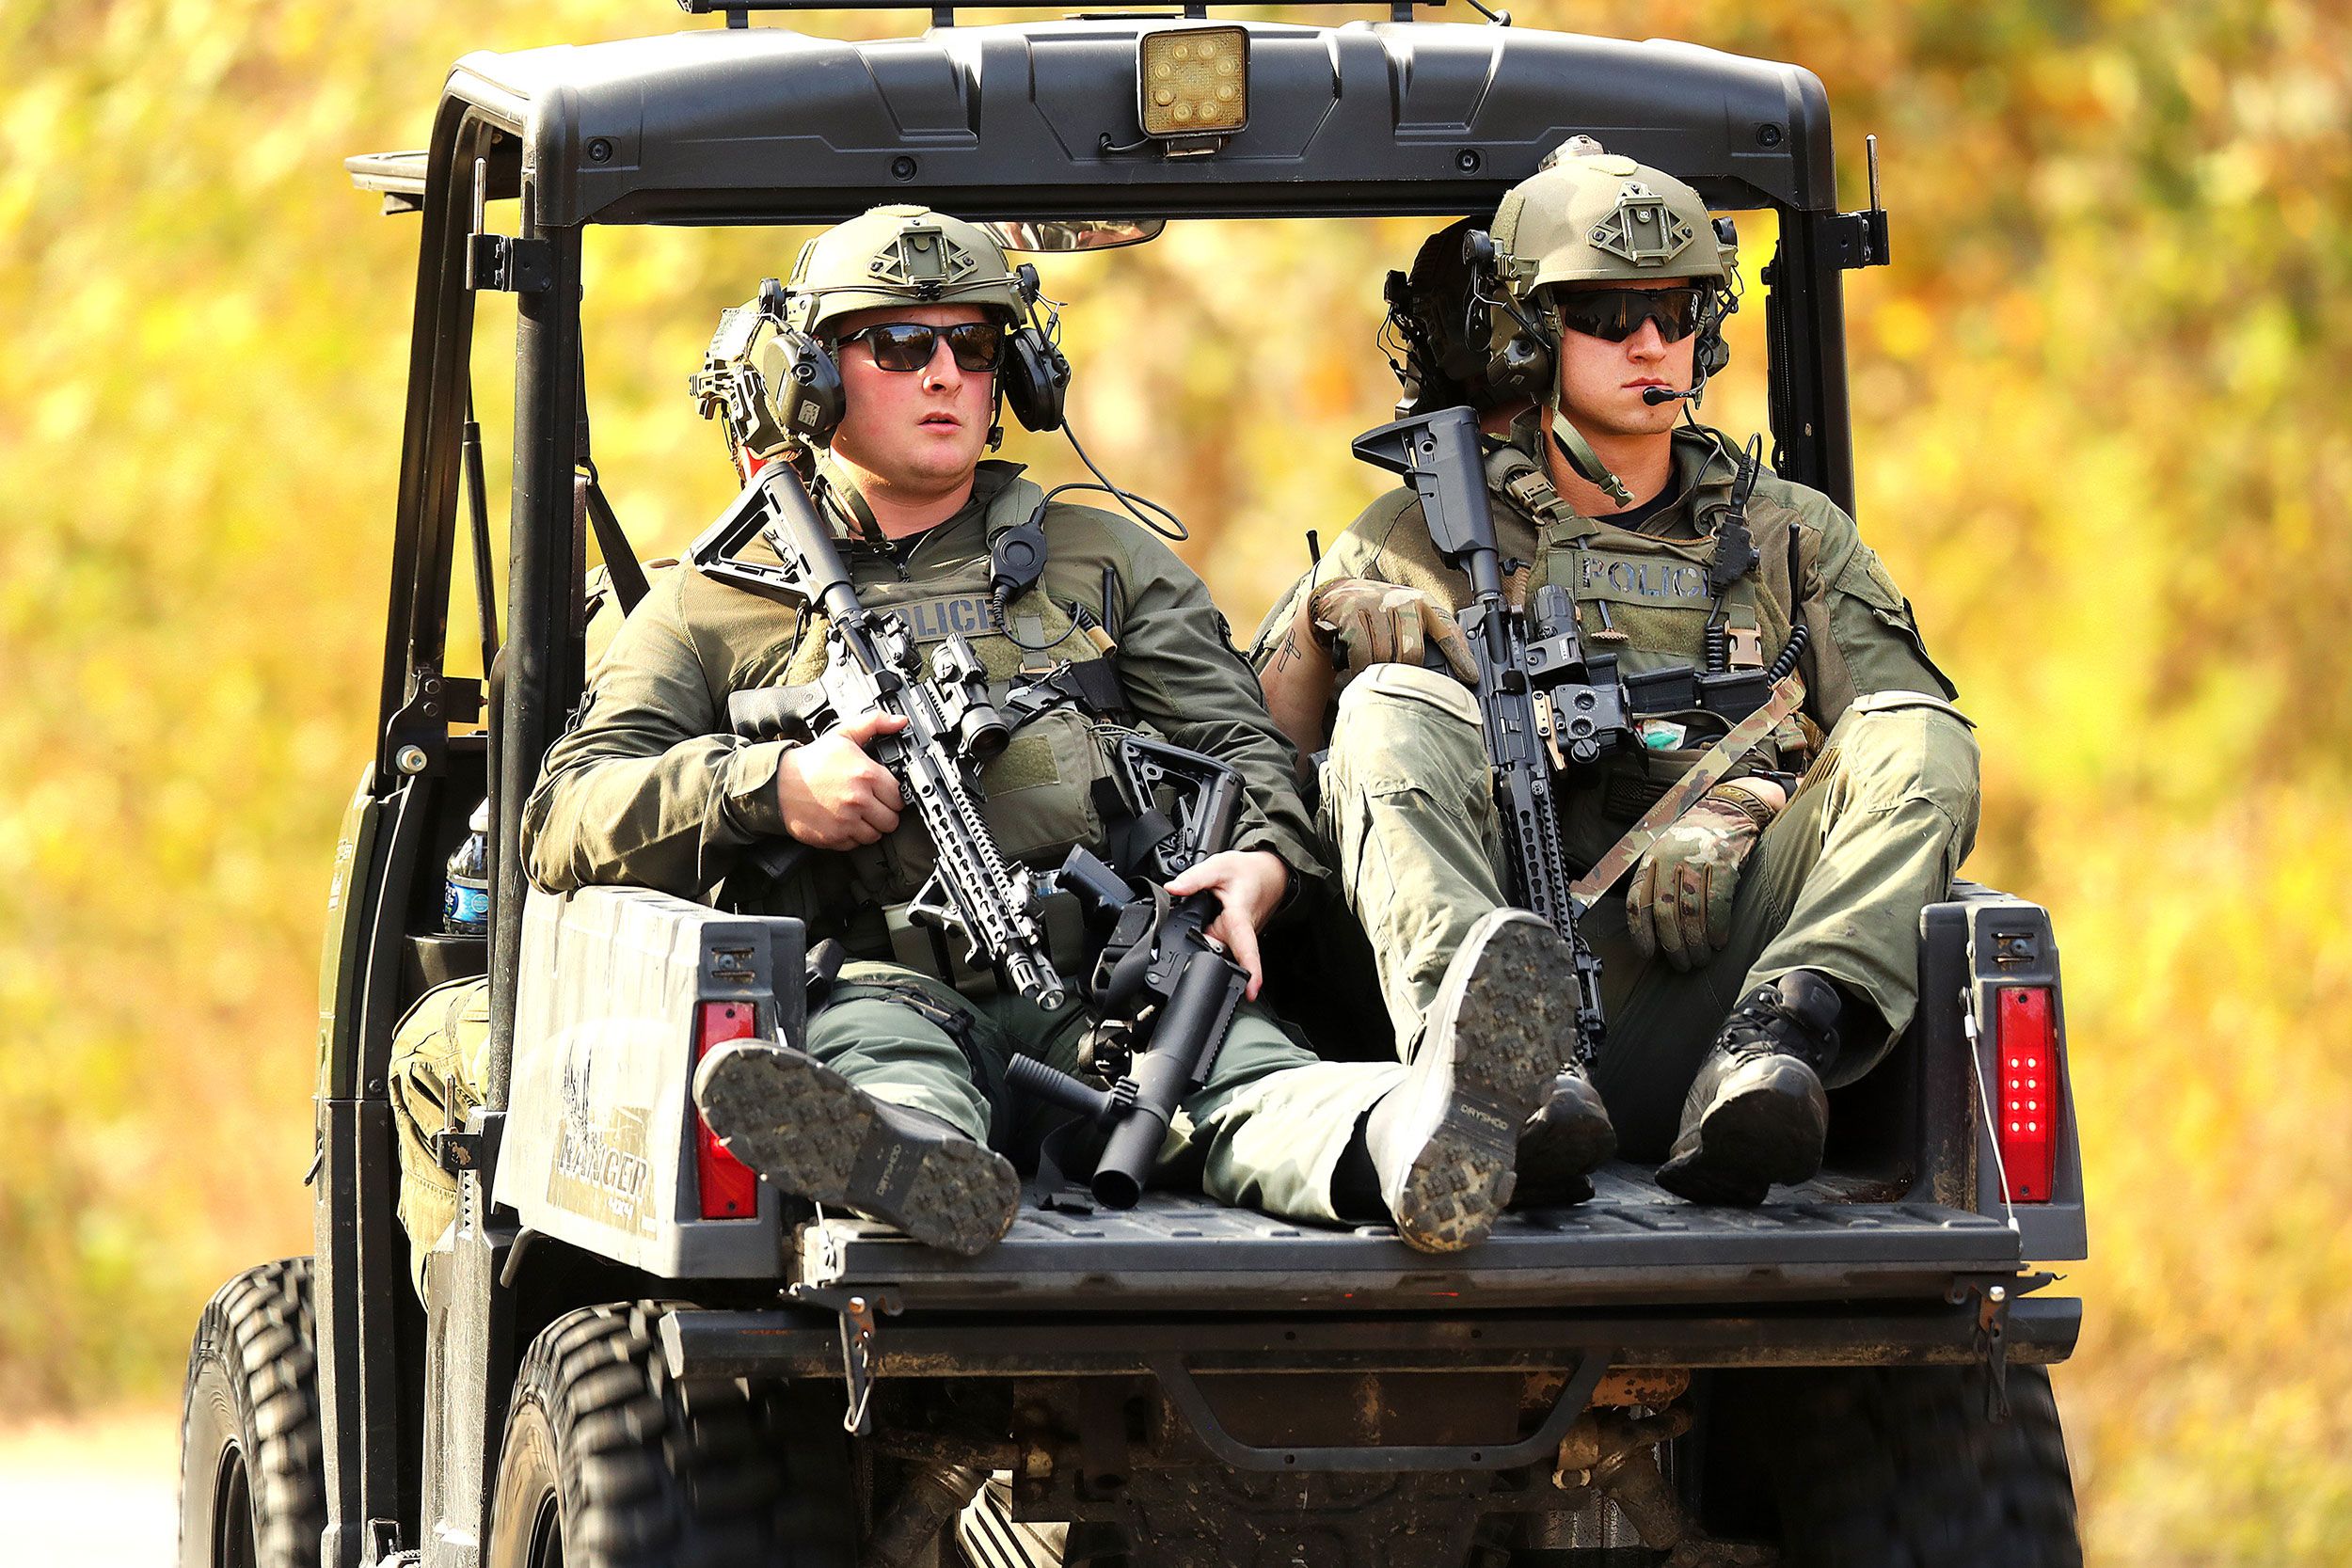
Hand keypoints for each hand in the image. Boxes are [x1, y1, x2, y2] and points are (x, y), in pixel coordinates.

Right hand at [774, 710, 906, 848]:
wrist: (777, 783)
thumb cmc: (811, 762)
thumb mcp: (842, 734)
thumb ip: (874, 723)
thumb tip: (898, 721)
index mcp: (865, 774)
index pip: (898, 795)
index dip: (893, 794)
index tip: (884, 792)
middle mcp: (858, 800)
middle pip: (892, 819)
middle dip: (885, 812)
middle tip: (873, 804)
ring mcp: (846, 821)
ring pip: (876, 835)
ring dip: (871, 827)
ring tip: (858, 814)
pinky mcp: (834, 837)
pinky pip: (856, 844)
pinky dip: (853, 837)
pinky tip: (844, 822)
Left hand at [1164, 849, 1290, 1001]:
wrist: (1270, 874)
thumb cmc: (1250, 872)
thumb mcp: (1219, 867)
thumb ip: (1194, 878)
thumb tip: (1172, 888)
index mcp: (1240, 918)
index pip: (1246, 949)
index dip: (1249, 970)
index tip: (1250, 992)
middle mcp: (1242, 935)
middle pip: (1219, 956)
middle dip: (1201, 951)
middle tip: (1198, 924)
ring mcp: (1238, 940)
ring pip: (1216, 951)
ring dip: (1203, 940)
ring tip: (1206, 913)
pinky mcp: (1235, 940)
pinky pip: (1217, 946)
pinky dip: (1207, 936)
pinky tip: (1208, 919)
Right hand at [1306, 577, 1477, 684]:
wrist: (1336, 596)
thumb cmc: (1377, 613)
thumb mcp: (1407, 616)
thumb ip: (1428, 634)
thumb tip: (1453, 669)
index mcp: (1422, 604)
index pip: (1447, 631)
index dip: (1460, 655)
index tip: (1470, 677)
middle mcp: (1403, 602)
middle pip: (1413, 652)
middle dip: (1404, 670)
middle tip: (1396, 678)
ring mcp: (1377, 606)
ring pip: (1387, 655)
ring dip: (1380, 669)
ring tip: (1375, 672)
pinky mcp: (1354, 614)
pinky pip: (1364, 652)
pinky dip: (1361, 666)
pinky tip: (1358, 667)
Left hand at [1626, 789, 1771, 970]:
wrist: (1729, 806)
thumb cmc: (1696, 835)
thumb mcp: (1666, 851)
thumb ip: (1656, 881)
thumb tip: (1652, 927)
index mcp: (1651, 858)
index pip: (1637, 901)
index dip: (1639, 932)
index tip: (1647, 953)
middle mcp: (1670, 859)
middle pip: (1664, 913)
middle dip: (1673, 945)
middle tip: (1682, 963)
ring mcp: (1696, 860)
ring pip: (1690, 914)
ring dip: (1696, 943)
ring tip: (1701, 958)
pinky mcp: (1723, 863)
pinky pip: (1717, 904)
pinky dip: (1717, 927)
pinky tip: (1719, 941)